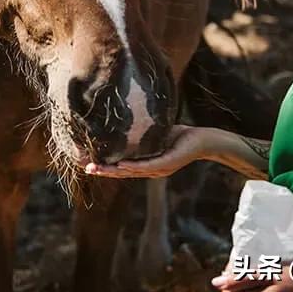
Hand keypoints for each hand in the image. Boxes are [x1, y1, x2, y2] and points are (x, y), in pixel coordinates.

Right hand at [84, 124, 211, 177]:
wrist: (205, 140)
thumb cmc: (181, 136)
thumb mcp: (156, 134)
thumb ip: (142, 132)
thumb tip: (126, 119)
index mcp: (148, 164)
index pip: (123, 167)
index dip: (106, 167)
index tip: (89, 164)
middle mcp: (152, 170)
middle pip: (124, 173)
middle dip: (105, 171)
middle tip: (87, 170)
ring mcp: (160, 168)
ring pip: (133, 171)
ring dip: (114, 170)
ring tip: (98, 169)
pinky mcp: (168, 162)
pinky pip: (148, 166)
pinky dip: (133, 166)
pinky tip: (121, 165)